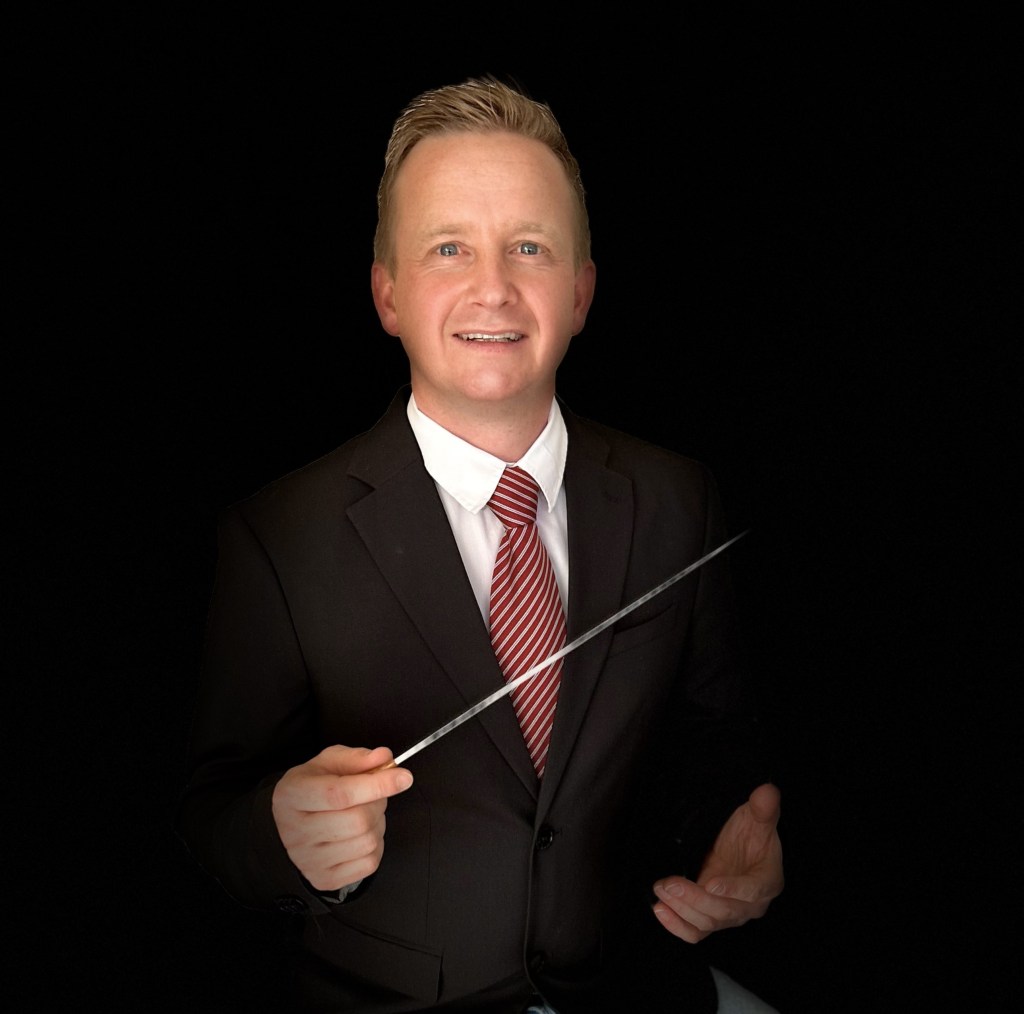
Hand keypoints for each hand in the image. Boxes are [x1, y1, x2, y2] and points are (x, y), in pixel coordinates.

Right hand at [271, 744, 412, 891]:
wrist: (293, 822)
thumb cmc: (314, 787)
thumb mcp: (329, 762)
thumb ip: (357, 758)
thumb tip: (384, 758)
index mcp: (293, 795)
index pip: (340, 794)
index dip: (376, 785)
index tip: (404, 777)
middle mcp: (295, 831)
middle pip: (358, 820)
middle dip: (378, 803)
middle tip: (374, 795)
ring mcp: (308, 860)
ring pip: (367, 841)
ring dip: (378, 823)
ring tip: (365, 813)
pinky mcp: (324, 879)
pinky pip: (369, 863)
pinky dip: (376, 845)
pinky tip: (361, 834)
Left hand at [652, 782, 782, 942]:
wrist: (740, 848)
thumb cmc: (751, 834)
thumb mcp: (757, 818)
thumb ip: (763, 808)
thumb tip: (767, 791)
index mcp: (767, 881)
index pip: (752, 891)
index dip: (733, 890)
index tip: (711, 884)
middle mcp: (749, 904)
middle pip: (724, 911)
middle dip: (695, 899)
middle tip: (669, 883)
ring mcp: (728, 914)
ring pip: (707, 922)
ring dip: (681, 908)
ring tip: (661, 888)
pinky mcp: (711, 918)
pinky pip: (695, 932)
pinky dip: (677, 926)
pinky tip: (660, 910)